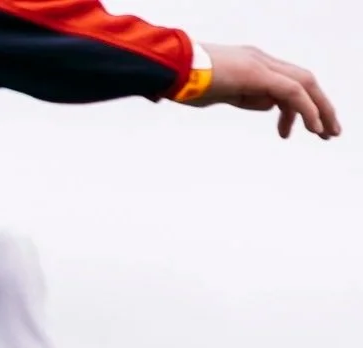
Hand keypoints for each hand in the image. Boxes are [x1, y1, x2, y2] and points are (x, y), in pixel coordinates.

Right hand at [200, 46, 340, 140]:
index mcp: (252, 65)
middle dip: (319, 107)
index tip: (288, 132)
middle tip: (326, 132)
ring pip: (304, 85)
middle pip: (303, 81)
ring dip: (320, 110)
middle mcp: (261, 61)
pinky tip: (314, 128)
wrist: (173, 69)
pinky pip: (293, 92)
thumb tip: (261, 103)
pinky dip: (307, 110)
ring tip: (326, 134)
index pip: (285, 83)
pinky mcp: (258, 74)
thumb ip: (240, 95)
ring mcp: (261, 65)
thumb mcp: (218, 93)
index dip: (295, 108)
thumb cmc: (186, 83)